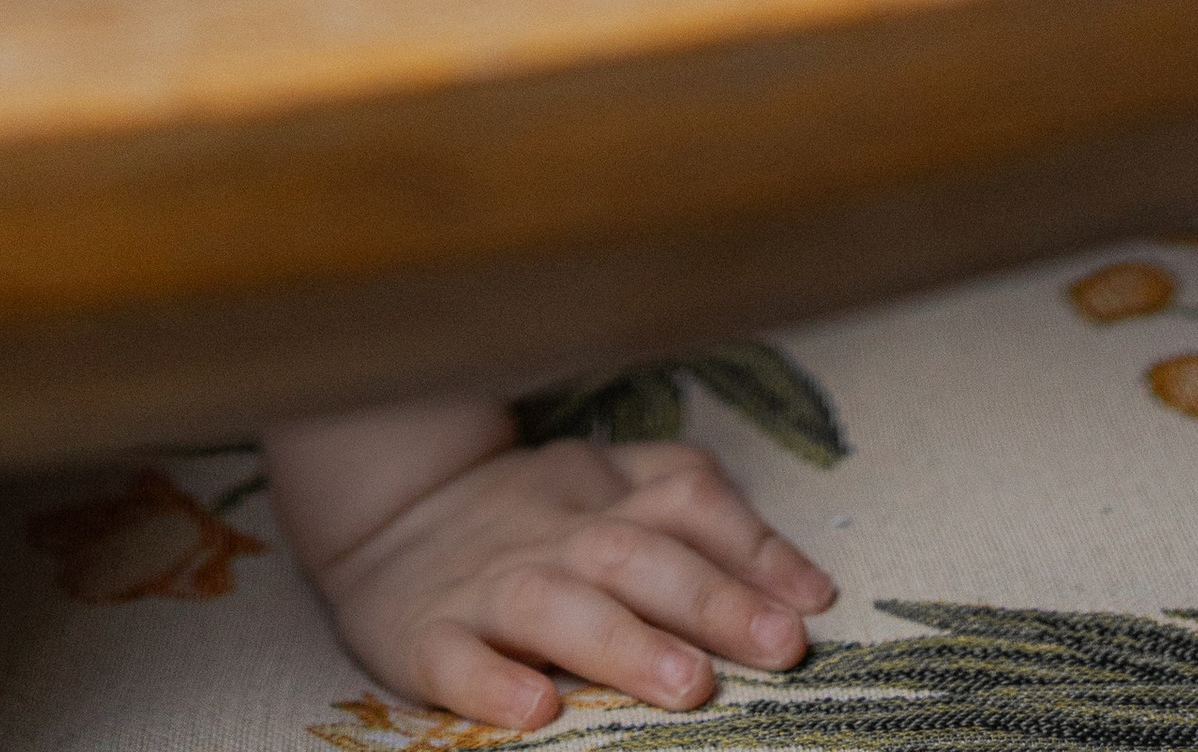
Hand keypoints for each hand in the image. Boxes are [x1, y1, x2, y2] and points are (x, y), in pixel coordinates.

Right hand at [273, 411, 832, 731]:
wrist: (383, 518)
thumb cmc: (527, 518)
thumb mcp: (609, 488)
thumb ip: (698, 515)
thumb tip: (806, 586)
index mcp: (601, 492)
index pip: (684, 499)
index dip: (752, 544)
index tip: (813, 602)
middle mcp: (552, 531)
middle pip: (636, 553)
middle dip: (710, 599)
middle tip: (778, 646)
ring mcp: (488, 583)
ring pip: (557, 603)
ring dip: (624, 643)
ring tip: (687, 686)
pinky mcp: (424, 634)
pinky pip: (454, 656)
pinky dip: (490, 681)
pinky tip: (533, 709)